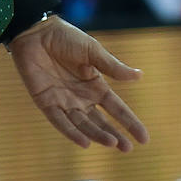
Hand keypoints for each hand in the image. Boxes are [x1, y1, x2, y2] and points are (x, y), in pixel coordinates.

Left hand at [8, 16, 148, 152]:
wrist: (36, 32)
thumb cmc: (65, 37)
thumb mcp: (92, 51)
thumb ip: (112, 67)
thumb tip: (139, 76)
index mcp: (95, 85)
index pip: (116, 108)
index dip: (129, 122)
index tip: (144, 138)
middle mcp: (81, 98)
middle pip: (100, 122)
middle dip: (114, 135)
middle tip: (127, 149)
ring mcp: (64, 102)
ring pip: (83, 125)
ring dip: (97, 135)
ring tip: (112, 143)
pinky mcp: (46, 103)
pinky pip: (60, 122)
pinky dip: (72, 133)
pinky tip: (85, 143)